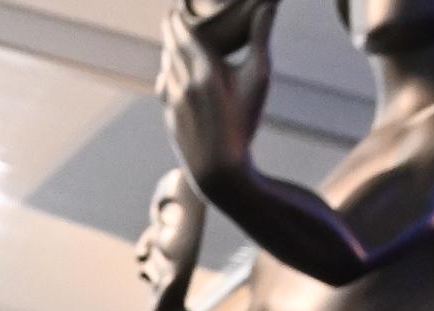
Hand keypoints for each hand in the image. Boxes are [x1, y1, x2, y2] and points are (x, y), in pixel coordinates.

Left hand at [159, 0, 273, 192]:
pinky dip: (167, 75)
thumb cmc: (244, 123)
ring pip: (166, 69)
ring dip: (168, 53)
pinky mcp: (170, 119)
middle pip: (171, 49)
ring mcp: (172, 103)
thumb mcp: (259, 78)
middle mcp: (182, 83)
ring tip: (171, 42)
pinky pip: (165, 89)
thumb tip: (268, 4)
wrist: (220, 172)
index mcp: (203, 69)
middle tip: (171, 16)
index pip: (182, 35)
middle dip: (170, 31)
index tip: (175, 7)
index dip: (176, 19)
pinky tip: (168, 73)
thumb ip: (261, 39)